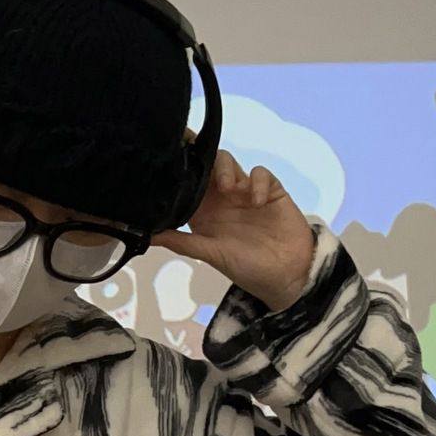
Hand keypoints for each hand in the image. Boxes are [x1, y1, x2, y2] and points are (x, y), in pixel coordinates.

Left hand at [151, 150, 315, 311]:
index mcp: (203, 212)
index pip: (187, 185)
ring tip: (227, 188)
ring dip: (225, 169)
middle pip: (206, 166)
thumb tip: (149, 236)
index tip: (168, 160)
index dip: (179, 172)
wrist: (286, 275)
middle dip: (199, 160)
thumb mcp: (210, 255)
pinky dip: (257, 183)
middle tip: (196, 164)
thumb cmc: (246, 268)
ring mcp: (245, 191)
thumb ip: (182, 242)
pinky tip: (256, 201)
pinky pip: (261, 174)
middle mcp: (221, 198)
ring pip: (229, 162)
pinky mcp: (269, 189)